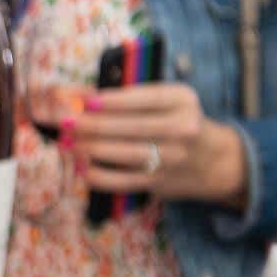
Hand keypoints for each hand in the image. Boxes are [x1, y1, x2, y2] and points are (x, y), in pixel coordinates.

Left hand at [68, 83, 248, 207]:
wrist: (212, 160)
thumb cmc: (175, 121)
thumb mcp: (166, 101)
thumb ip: (130, 96)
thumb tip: (79, 95)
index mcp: (181, 100)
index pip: (142, 98)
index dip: (110, 100)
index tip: (83, 101)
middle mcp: (181, 127)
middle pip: (128, 126)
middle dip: (90, 124)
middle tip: (63, 122)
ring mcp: (172, 157)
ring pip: (123, 153)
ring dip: (89, 148)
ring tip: (66, 142)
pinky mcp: (161, 181)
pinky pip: (123, 180)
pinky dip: (99, 175)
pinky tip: (81, 167)